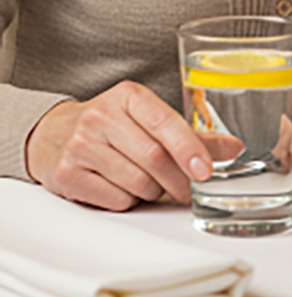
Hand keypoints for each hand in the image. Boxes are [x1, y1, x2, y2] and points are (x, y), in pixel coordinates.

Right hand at [25, 81, 212, 210]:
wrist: (52, 134)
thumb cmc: (111, 126)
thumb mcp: (147, 118)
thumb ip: (189, 134)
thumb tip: (233, 148)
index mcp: (128, 96)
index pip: (164, 122)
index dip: (189, 148)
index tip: (206, 170)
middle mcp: (102, 116)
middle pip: (154, 158)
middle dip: (179, 180)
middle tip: (190, 191)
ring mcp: (81, 146)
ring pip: (137, 181)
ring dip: (154, 191)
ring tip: (150, 182)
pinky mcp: (68, 174)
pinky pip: (115, 199)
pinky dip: (130, 200)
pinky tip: (124, 187)